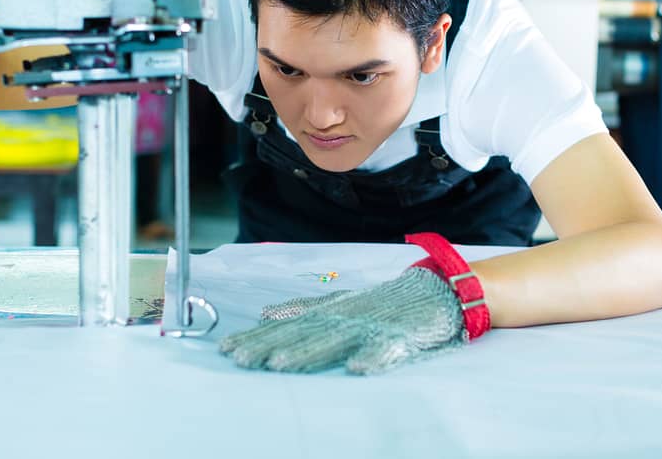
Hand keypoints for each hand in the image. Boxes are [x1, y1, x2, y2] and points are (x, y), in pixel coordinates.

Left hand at [219, 266, 466, 374]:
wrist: (434, 291)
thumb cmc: (382, 302)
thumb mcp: (339, 302)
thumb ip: (304, 308)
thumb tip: (266, 313)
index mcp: (330, 310)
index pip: (287, 326)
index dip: (257, 337)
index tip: (227, 348)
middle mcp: (346, 316)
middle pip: (303, 333)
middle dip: (271, 346)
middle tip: (242, 359)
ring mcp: (372, 325)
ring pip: (336, 340)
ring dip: (308, 353)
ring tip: (281, 366)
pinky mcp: (402, 337)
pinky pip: (387, 350)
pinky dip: (373, 359)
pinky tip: (356, 369)